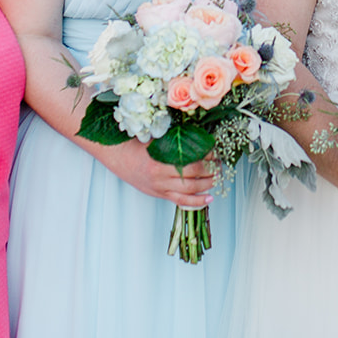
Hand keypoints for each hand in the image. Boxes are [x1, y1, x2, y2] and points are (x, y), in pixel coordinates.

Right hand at [93, 140, 215, 207]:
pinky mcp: (159, 194)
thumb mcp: (155, 138)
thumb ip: (174, 140)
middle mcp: (161, 177)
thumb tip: (197, 136)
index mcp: (160, 161)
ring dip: (207, 185)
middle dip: (210, 171)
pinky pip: (180, 201)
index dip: (206, 157)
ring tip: (217, 178)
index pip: (191, 161)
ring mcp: (160, 188)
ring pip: (189, 191)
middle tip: (220, 164)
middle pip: (193, 177)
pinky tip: (209, 198)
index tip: (215, 151)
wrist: (117, 157)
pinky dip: (196, 201)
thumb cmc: (136, 144)